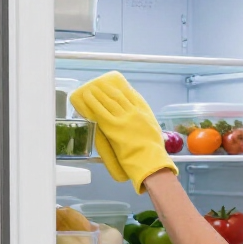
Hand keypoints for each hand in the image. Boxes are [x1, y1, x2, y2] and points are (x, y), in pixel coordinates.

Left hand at [70, 72, 177, 193]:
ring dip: (98, 93)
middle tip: (100, 84)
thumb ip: (148, 123)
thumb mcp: (155, 131)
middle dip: (107, 89)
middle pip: (117, 96)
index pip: (131, 96)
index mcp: (144, 113)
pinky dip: (92, 102)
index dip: (122, 89)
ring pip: (107, 100)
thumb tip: (143, 121)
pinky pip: (100, 110)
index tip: (117, 85)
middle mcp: (133, 112)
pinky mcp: (112, 126)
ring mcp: (122, 118)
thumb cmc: (154, 150)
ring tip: (91, 87)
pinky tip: (86, 97)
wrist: (150, 159)